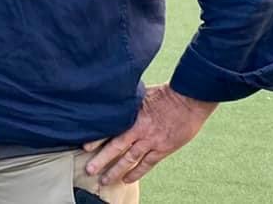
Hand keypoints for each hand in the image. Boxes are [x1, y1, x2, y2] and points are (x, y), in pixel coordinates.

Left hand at [83, 83, 216, 183]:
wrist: (188, 99)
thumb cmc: (165, 93)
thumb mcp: (141, 92)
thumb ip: (128, 101)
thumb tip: (114, 100)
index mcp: (132, 115)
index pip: (110, 129)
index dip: (97, 139)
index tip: (84, 146)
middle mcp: (139, 130)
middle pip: (116, 148)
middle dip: (101, 160)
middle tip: (89, 169)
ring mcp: (151, 141)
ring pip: (130, 160)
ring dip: (116, 171)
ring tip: (104, 180)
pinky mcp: (163, 149)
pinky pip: (147, 164)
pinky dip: (137, 173)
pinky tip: (127, 180)